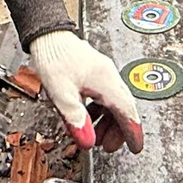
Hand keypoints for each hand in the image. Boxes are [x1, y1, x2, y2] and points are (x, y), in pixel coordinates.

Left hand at [28, 31, 145, 154]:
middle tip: (107, 147)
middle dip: (118, 131)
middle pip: (123, 108)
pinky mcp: (95, 72)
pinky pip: (105, 96)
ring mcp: (103, 73)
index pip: (126, 111)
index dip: (132, 132)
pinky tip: (88, 117)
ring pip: (114, 103)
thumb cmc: (54, 58)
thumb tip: (87, 142)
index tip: (135, 147)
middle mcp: (109, 76)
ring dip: (107, 122)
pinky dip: (100, 111)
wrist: (47, 35)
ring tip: (95, 136)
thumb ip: (76, 119)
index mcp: (106, 81)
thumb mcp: (62, 94)